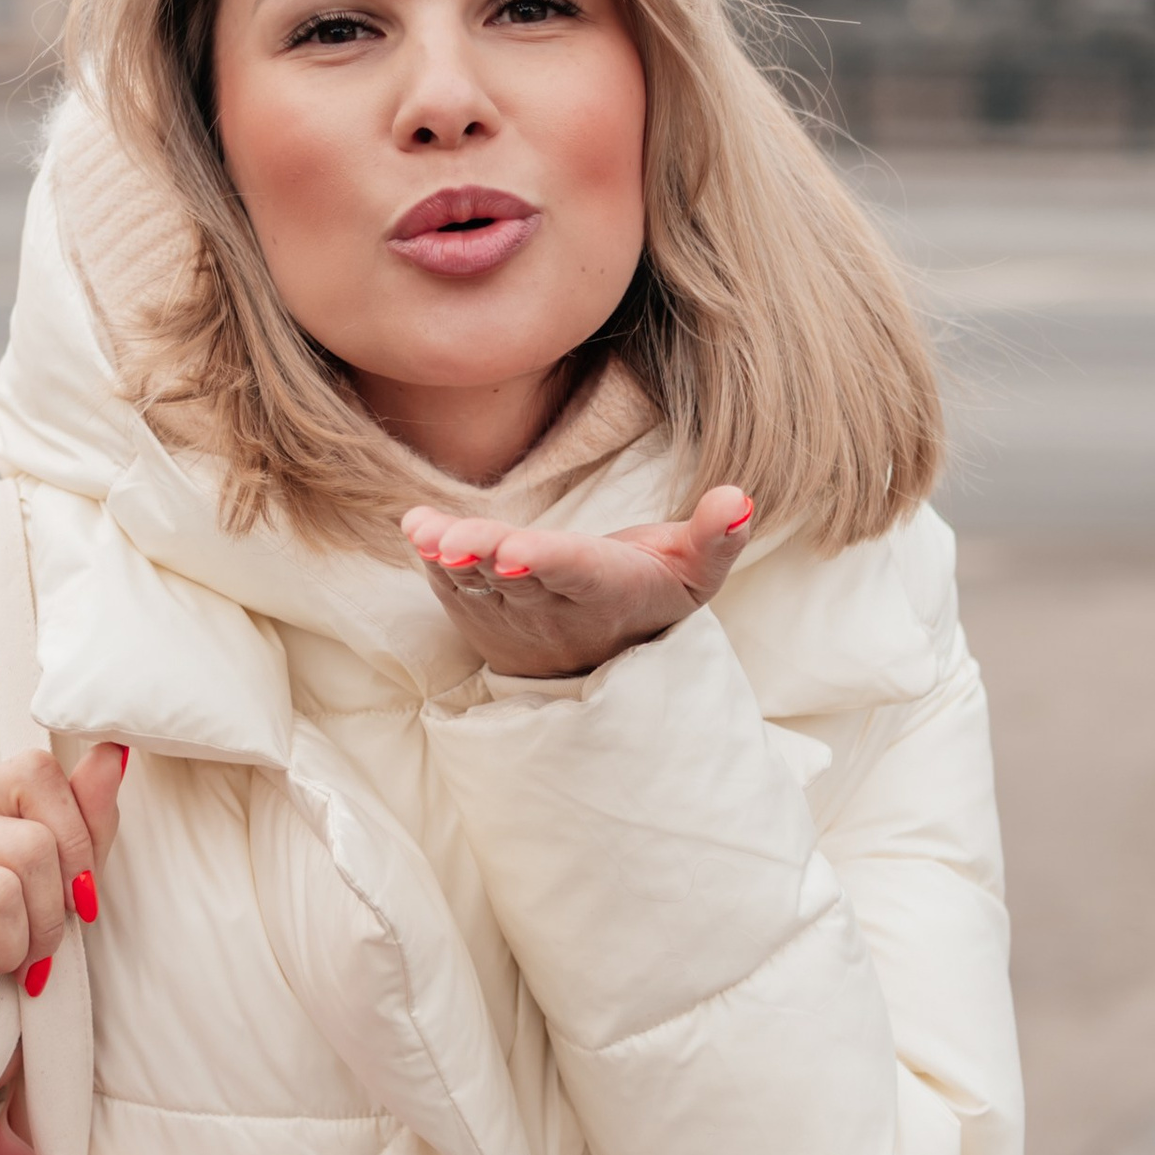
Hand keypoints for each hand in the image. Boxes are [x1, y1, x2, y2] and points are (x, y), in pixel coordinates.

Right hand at [0, 744, 125, 1138]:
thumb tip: (112, 752)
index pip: (36, 772)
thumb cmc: (11, 971)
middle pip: (30, 845)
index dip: (76, 840)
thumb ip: (86, 822)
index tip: (74, 898)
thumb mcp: (62, 893)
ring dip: (13, 952)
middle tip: (25, 952)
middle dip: (49, 917)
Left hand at [401, 487, 754, 682]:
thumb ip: (716, 536)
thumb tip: (739, 498)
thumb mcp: (694, 571)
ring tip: (426, 532)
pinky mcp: (478, 609)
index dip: (547, 561)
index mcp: (605, 588)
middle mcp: (552, 606)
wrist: (600, 657)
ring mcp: (510, 611)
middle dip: (486, 553)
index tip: (517, 550)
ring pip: (476, 581)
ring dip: (450, 557)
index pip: (576, 572)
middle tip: (455, 541)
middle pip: (517, 575)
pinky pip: (451, 584)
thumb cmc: (649, 594)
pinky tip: (416, 527)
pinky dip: (432, 556)